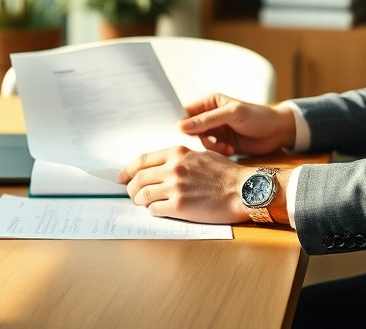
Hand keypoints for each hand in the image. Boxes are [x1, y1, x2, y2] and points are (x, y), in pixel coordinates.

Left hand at [118, 146, 252, 223]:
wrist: (243, 190)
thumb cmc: (226, 174)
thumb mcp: (202, 155)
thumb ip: (181, 158)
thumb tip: (163, 166)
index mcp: (177, 153)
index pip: (142, 160)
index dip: (128, 170)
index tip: (122, 177)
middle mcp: (173, 168)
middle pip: (138, 178)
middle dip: (130, 188)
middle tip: (131, 194)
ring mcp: (175, 187)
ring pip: (143, 195)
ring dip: (139, 201)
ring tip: (143, 204)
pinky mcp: (179, 207)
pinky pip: (155, 210)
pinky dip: (152, 211)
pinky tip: (158, 211)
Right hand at [179, 93, 296, 156]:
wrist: (278, 132)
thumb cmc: (258, 116)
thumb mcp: (232, 114)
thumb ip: (207, 120)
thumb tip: (181, 126)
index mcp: (210, 102)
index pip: (187, 112)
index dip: (182, 123)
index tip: (180, 134)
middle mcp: (211, 116)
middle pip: (191, 129)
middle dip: (198, 138)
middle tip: (210, 143)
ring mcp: (216, 131)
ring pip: (201, 142)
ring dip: (211, 147)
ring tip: (225, 148)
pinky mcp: (222, 144)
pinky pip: (211, 151)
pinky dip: (218, 152)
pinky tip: (230, 151)